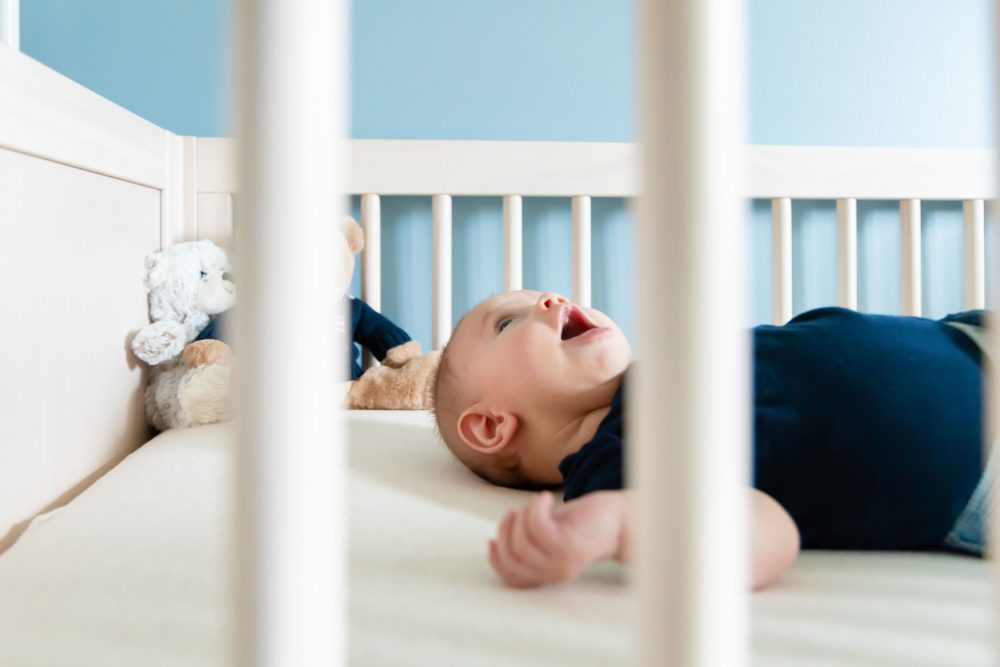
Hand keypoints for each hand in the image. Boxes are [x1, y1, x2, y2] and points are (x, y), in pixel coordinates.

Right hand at [488, 490, 625, 587]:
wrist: (621, 520)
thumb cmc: (583, 523)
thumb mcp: (551, 536)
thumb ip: (528, 541)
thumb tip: (497, 538)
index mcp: (547, 575)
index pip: (510, 576)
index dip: (496, 557)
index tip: (492, 538)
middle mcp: (553, 573)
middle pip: (511, 556)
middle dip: (505, 531)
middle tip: (515, 512)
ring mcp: (561, 561)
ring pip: (521, 540)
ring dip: (522, 515)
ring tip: (537, 504)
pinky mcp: (568, 544)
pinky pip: (537, 526)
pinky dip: (535, 507)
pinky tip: (545, 498)